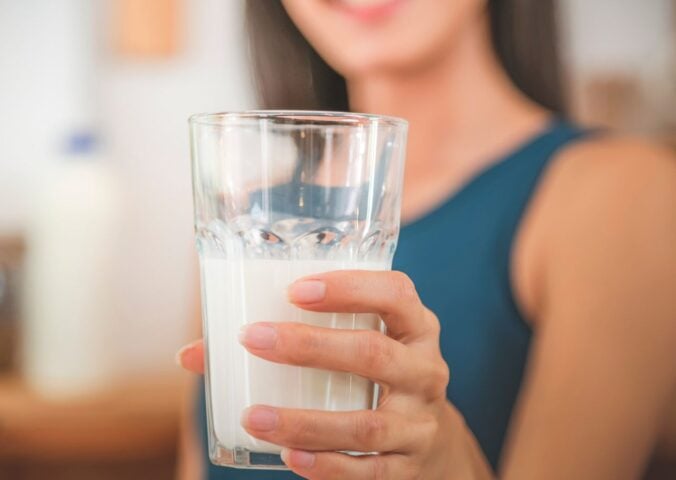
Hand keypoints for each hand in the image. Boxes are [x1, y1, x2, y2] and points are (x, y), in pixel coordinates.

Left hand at [178, 270, 492, 478]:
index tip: (295, 289)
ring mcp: (419, 423)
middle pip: (374, 354)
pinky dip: (328, 465)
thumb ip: (289, 337)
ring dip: (306, 420)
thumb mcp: (355, 343)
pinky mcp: (407, 467)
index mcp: (414, 327)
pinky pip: (369, 471)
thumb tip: (192, 354)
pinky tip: (290, 455)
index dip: (351, 287)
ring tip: (255, 416)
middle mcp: (424, 371)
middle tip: (254, 339)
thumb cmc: (373, 376)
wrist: (429, 440)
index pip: (395, 294)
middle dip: (311, 346)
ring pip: (367, 423)